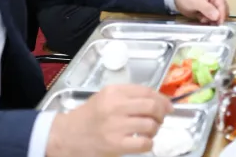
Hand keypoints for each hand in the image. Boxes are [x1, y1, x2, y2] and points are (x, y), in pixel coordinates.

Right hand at [46, 85, 171, 156]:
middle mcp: (115, 106)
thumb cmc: (88, 116)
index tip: (168, 106)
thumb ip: (128, 95)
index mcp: (114, 92)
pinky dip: (149, 143)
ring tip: (150, 131)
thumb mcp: (105, 97)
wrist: (66, 136)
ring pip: (150, 125)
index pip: (147, 91)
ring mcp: (116, 126)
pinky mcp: (116, 144)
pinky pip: (144, 143)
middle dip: (162, 113)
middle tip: (161, 119)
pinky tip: (144, 142)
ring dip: (155, 129)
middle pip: (152, 106)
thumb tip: (157, 99)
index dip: (162, 99)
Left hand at [174, 0, 228, 23]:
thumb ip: (207, 9)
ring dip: (211, 20)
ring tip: (201, 18)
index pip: (223, 5)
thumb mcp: (196, 1)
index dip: (221, 16)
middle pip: (222, 11)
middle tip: (206, 21)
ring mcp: (214, 4)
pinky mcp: (210, 10)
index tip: (218, 25)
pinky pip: (213, 18)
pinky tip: (201, 18)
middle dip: (215, 18)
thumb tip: (217, 16)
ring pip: (218, 16)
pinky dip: (208, 20)